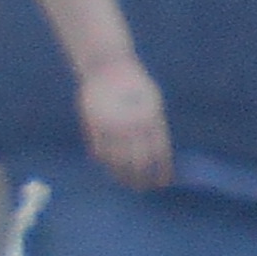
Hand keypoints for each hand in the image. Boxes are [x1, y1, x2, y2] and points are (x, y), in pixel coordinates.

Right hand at [76, 57, 170, 189]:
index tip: (162, 182)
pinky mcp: (94, 125)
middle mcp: (131, 125)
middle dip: (141, 179)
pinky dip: (104, 162)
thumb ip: (155, 126)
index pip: (159, 153)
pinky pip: (99, 150)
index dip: (161, 171)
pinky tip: (108, 168)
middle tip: (143, 188)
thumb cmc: (135, 84)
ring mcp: (111, 126)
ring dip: (121, 175)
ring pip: (116, 160)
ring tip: (125, 182)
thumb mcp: (153, 102)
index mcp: (150, 119)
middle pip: (138, 162)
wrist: (108, 67)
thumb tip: (159, 154)